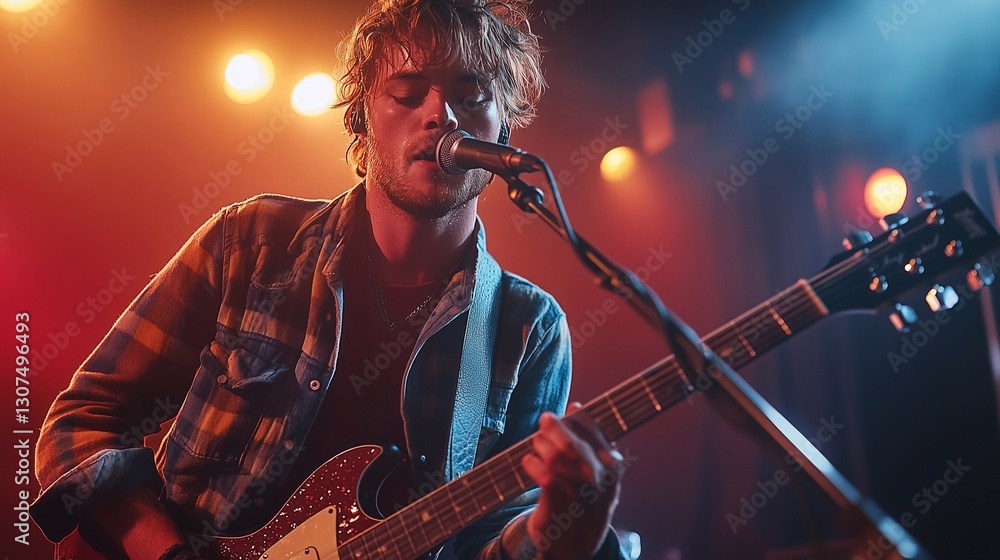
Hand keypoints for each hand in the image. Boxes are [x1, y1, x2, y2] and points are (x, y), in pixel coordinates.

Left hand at [521, 402, 622, 558]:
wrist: (578, 545)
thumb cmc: (585, 498)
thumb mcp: (596, 470)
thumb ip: (588, 438)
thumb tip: (576, 406)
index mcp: (612, 466)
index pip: (593, 429)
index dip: (576, 417)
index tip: (565, 412)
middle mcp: (599, 480)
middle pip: (570, 441)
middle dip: (554, 427)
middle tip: (545, 422)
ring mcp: (579, 493)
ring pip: (554, 454)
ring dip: (541, 444)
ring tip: (537, 445)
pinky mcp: (558, 503)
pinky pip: (542, 472)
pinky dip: (531, 463)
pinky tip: (530, 463)